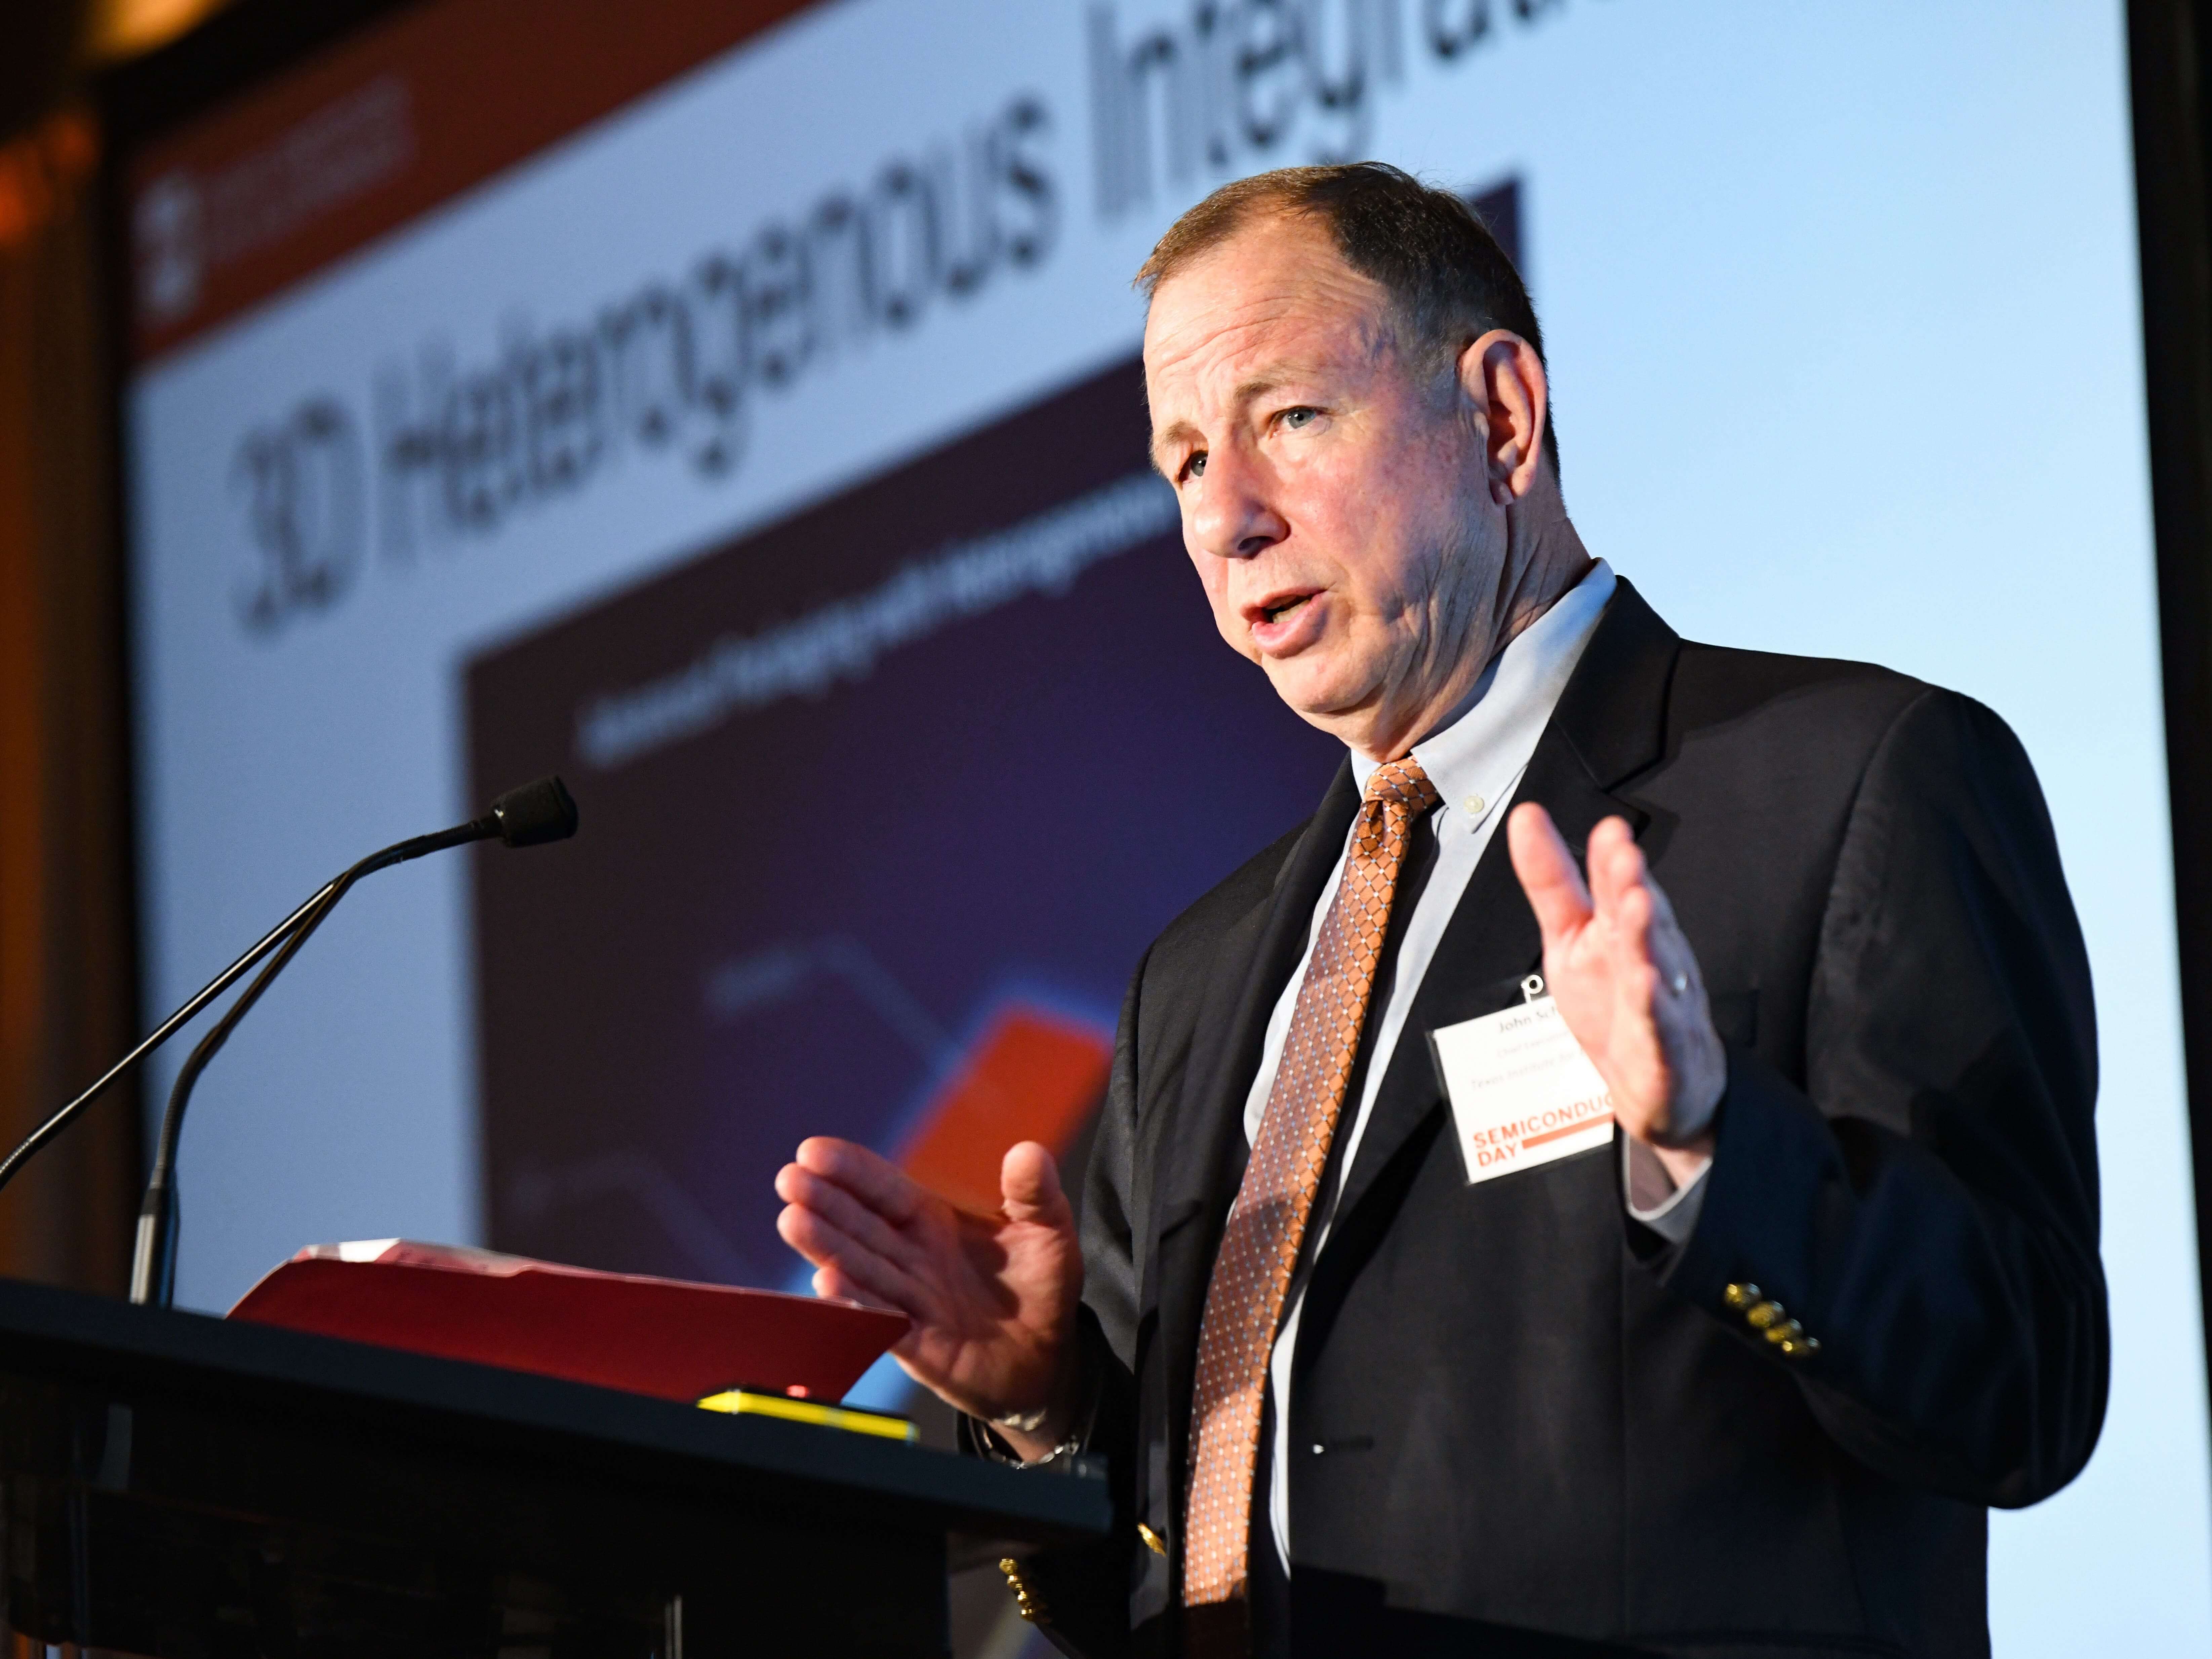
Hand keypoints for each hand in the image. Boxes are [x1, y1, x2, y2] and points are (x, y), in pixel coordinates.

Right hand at [774, 1138, 1083, 1459]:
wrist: (1048, 1359)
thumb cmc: (1042, 1288)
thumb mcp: (1049, 1232)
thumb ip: (1035, 1194)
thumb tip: (1029, 1151)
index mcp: (935, 1222)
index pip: (884, 1190)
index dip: (851, 1170)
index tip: (813, 1150)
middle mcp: (912, 1257)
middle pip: (860, 1225)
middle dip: (824, 1201)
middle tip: (789, 1179)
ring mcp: (910, 1300)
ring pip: (861, 1269)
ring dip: (826, 1246)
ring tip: (793, 1221)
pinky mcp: (918, 1344)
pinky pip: (881, 1321)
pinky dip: (855, 1305)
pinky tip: (827, 1284)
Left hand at [1506, 805, 1724, 1186]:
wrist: (1660, 1086)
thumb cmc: (1614, 1002)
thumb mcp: (1570, 935)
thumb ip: (1552, 879)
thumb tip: (1526, 816)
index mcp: (1625, 932)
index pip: (1620, 891)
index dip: (1613, 861)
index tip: (1609, 829)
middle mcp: (1650, 963)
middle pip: (1642, 923)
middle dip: (1634, 888)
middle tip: (1624, 857)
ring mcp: (1661, 1010)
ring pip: (1656, 972)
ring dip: (1647, 939)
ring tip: (1638, 906)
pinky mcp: (1663, 1058)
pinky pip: (1660, 1034)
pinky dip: (1655, 1013)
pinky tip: (1649, 987)